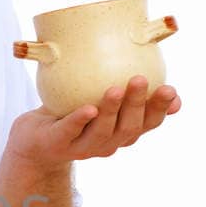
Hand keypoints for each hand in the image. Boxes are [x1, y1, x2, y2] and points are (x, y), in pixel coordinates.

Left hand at [6, 76, 181, 168]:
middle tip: (140, 79)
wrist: (34, 142)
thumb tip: (147, 60)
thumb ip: (122, 87)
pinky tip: (88, 109)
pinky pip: (70, 132)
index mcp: (122, 131)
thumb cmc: (71, 111)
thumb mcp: (98, 98)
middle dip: (138, 104)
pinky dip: (80, 120)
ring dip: (111, 110)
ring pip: (103, 131)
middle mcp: (108, 142)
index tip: (171, 90)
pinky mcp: (58, 144)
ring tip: (116, 89)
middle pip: (129, 128)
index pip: (148, 123)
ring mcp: (83, 147)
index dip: (161, 109)